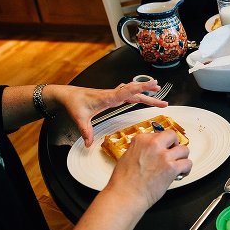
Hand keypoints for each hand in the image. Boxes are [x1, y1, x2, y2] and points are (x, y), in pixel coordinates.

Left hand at [49, 81, 167, 147]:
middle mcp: (112, 94)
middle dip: (148, 92)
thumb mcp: (79, 119)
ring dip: (145, 91)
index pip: (126, 91)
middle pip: (134, 92)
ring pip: (132, 91)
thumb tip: (89, 144)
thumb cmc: (74, 104)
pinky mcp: (112, 96)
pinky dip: (137, 92)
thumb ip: (86, 131)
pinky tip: (142, 93)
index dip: (140, 88)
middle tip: (162, 95)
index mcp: (107, 98)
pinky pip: (128, 93)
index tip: (152, 84)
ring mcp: (113, 94)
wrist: (67, 95)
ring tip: (158, 89)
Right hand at [104, 130, 191, 209]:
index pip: (159, 134)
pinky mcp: (171, 168)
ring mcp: (163, 156)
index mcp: (141, 140)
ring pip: (184, 149)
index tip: (164, 148)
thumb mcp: (128, 157)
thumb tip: (149, 151)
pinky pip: (188, 163)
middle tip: (173, 153)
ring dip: (182, 158)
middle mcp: (153, 145)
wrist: (126, 195)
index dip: (163, 143)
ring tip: (178, 165)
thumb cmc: (124, 181)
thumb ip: (140, 149)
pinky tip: (180, 173)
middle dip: (174, 144)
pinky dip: (186, 169)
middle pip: (172, 136)